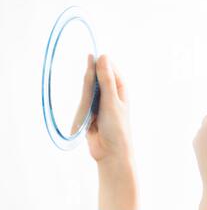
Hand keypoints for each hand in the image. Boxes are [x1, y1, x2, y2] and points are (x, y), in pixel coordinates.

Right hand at [78, 54, 137, 209]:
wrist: (111, 153)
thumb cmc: (117, 127)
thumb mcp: (111, 101)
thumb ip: (105, 79)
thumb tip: (103, 56)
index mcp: (120, 87)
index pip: (108, 67)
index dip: (98, 62)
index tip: (89, 56)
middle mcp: (110, 93)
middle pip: (95, 78)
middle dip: (90, 82)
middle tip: (93, 96)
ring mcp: (99, 102)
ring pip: (87, 91)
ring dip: (86, 99)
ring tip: (95, 116)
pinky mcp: (90, 112)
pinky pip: (82, 104)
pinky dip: (82, 110)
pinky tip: (88, 120)